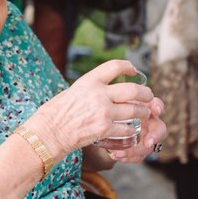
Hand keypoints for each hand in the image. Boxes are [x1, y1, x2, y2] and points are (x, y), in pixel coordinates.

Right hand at [27, 60, 154, 159]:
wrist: (48, 131)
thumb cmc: (55, 112)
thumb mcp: (72, 91)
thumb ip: (90, 89)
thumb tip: (104, 89)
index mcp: (89, 81)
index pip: (115, 66)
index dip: (128, 66)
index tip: (133, 70)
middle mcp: (99, 94)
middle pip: (133, 89)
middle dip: (145, 93)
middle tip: (148, 96)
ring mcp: (104, 112)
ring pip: (135, 110)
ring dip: (143, 112)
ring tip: (143, 113)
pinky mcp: (105, 129)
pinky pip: (128, 128)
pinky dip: (132, 129)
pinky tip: (131, 129)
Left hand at [105, 97, 166, 164]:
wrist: (100, 125)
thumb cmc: (106, 111)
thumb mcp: (108, 104)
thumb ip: (113, 100)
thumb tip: (107, 90)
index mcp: (143, 108)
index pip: (156, 105)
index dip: (158, 106)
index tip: (156, 110)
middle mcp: (147, 122)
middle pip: (159, 128)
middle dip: (155, 135)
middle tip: (148, 142)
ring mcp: (145, 136)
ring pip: (148, 146)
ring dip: (135, 151)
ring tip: (117, 152)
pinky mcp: (138, 148)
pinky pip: (139, 155)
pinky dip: (128, 157)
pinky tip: (116, 155)